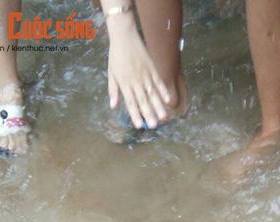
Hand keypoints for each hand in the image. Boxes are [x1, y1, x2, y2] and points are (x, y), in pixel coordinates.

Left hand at [106, 14, 170, 128]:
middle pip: (143, 100)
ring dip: (158, 106)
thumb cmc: (116, 56)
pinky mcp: (152, 68)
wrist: (124, 36)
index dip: (135, 114)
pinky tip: (168, 100)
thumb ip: (113, 90)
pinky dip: (163, 90)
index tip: (139, 125)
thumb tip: (113, 106)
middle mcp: (136, 81)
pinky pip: (158, 81)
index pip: (130, 102)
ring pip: (152, 93)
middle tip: (153, 126)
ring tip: (163, 117)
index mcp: (125, 83)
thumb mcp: (111, 73)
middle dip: (149, 114)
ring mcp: (145, 74)